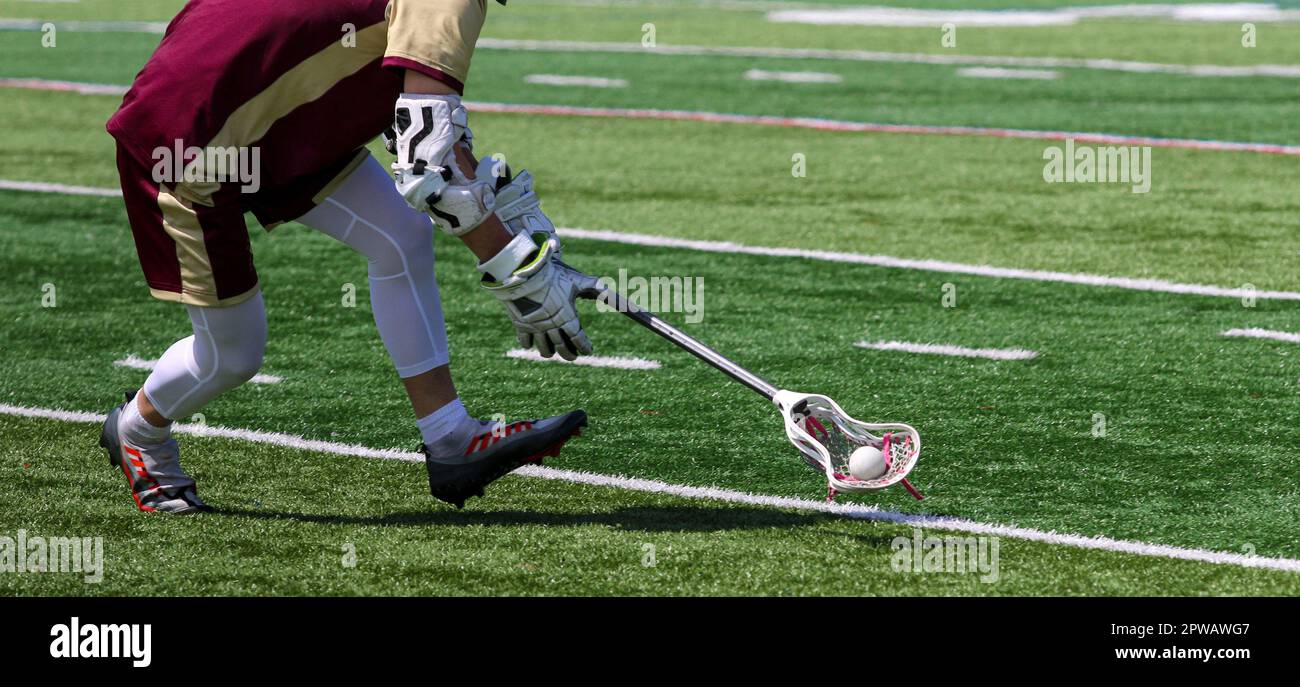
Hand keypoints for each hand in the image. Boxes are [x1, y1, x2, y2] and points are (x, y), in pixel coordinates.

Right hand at [478, 233, 598, 359]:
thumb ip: (595, 287)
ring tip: (551, 354)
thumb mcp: (577, 281)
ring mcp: (535, 326)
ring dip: (548, 352)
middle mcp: (551, 326)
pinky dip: (528, 344)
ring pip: (543, 347)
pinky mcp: (520, 323)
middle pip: (561, 347)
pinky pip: (524, 339)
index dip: (584, 346)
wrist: (525, 271)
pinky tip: (530, 345)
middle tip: (573, 357)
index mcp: (567, 317)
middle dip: (568, 353)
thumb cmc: (553, 275)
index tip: (588, 351)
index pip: (578, 338)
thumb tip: (612, 290)